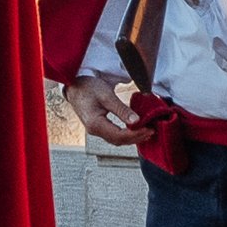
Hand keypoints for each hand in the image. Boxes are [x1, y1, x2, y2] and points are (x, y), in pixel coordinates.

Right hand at [48, 72, 165, 147]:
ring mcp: (96, 130)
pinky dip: (126, 134)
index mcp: (95, 124)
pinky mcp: (98, 127)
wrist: (74, 85)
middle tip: (152, 131)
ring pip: (117, 140)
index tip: (149, 129)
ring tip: (147, 132)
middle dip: (136, 138)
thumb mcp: (106, 95)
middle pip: (119, 141)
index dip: (136, 134)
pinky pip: (114, 135)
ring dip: (132, 137)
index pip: (119, 136)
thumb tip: (136, 121)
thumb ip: (121, 109)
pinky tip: (135, 130)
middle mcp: (94, 130)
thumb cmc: (87, 87)